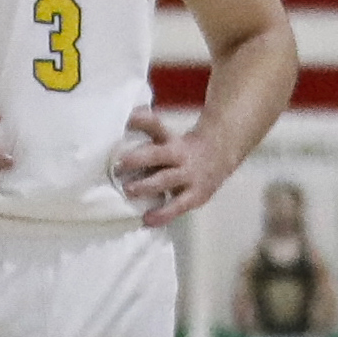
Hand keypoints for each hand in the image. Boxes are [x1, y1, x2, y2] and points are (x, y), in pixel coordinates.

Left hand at [114, 108, 238, 231]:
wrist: (219, 156)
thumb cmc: (182, 150)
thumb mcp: (167, 136)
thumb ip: (147, 129)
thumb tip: (127, 116)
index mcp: (171, 140)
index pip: (156, 126)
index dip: (142, 121)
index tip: (127, 121)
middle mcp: (180, 155)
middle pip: (158, 154)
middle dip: (137, 160)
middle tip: (118, 166)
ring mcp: (189, 176)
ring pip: (166, 180)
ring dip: (146, 185)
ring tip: (128, 190)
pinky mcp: (195, 195)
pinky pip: (177, 206)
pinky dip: (162, 214)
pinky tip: (147, 219)